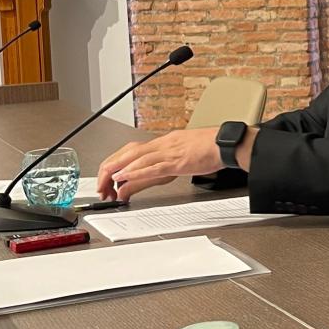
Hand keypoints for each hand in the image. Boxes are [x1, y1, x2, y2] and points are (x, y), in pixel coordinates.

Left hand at [95, 128, 221, 199]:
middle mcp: (162, 144)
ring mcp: (169, 151)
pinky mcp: (177, 161)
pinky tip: (125, 178)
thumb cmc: (211, 148)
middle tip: (100, 186)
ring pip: (136, 159)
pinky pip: (152, 167)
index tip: (107, 180)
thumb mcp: (182, 157)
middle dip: (109, 169)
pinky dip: (136, 172)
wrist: (228, 143)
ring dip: (118, 172)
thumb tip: (150, 179)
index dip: (115, 165)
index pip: (130, 151)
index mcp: (163, 142)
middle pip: (127, 153)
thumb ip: (164, 168)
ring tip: (106, 184)